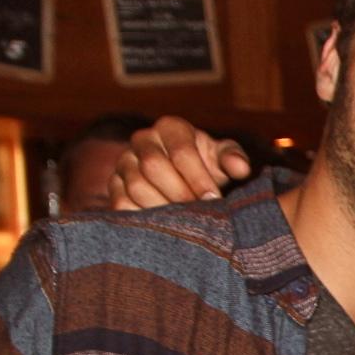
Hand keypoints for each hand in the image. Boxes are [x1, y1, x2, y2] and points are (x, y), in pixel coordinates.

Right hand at [107, 116, 251, 210]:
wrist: (180, 179)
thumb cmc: (206, 166)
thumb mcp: (222, 158)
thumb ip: (232, 158)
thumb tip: (241, 168)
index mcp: (171, 128)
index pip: (181, 151)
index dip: (198, 178)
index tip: (213, 199)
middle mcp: (142, 140)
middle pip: (153, 166)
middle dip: (180, 193)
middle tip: (198, 214)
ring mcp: (124, 162)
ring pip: (136, 186)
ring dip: (163, 207)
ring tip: (184, 222)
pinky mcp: (113, 186)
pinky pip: (121, 203)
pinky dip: (143, 218)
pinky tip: (164, 227)